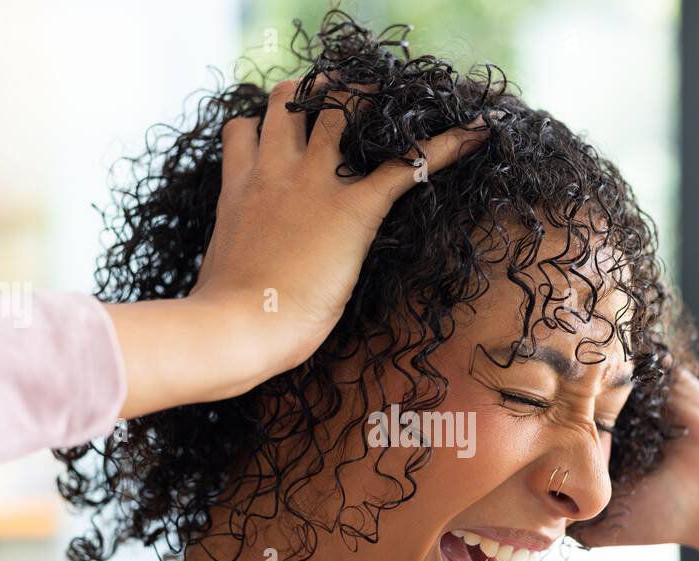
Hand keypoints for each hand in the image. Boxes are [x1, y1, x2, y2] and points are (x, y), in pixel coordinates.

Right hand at [109, 77, 490, 417]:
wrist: (234, 328)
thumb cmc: (224, 319)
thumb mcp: (221, 275)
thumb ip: (236, 258)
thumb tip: (230, 287)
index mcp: (239, 189)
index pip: (243, 128)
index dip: (263, 125)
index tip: (279, 134)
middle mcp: (274, 172)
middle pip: (290, 101)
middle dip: (315, 95)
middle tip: (343, 106)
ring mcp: (313, 184)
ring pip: (336, 110)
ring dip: (362, 105)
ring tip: (392, 108)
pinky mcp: (353, 209)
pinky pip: (406, 164)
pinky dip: (446, 146)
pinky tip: (477, 135)